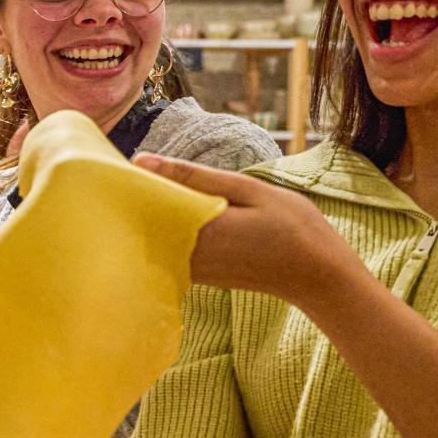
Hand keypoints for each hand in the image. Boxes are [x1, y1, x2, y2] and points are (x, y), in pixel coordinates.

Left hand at [135, 155, 356, 309]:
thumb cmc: (292, 227)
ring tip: (150, 188)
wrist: (319, 276)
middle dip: (133, 197)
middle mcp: (185, 255)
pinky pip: (167, 249)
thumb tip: (140, 160)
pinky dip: (166, 229)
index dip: (126, 182)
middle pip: (140, 222)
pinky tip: (175, 211)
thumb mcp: (247, 189)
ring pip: (152, 237)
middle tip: (130, 172)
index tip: (118, 163)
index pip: (139, 203)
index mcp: (194, 229)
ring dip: (149, 213)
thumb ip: (192, 176)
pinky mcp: (198, 277)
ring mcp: (190, 270)